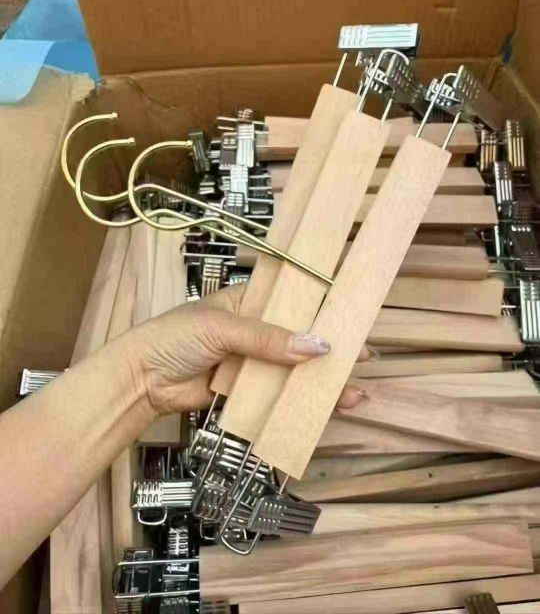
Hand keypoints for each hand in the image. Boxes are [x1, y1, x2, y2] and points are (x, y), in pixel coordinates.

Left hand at [111, 284, 361, 414]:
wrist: (141, 380)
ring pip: (294, 370)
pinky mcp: (248, 392)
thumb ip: (268, 338)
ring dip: (321, 380)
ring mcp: (253, 363)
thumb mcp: (223, 327)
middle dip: (331, 348)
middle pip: (300, 338)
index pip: (294, 300)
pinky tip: (325, 408)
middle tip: (363, 358)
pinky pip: (279, 395)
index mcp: (251, 303)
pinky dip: (301, 402)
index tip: (354, 315)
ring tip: (353, 391)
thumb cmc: (176, 337)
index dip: (323, 307)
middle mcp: (257, 331)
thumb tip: (317, 346)